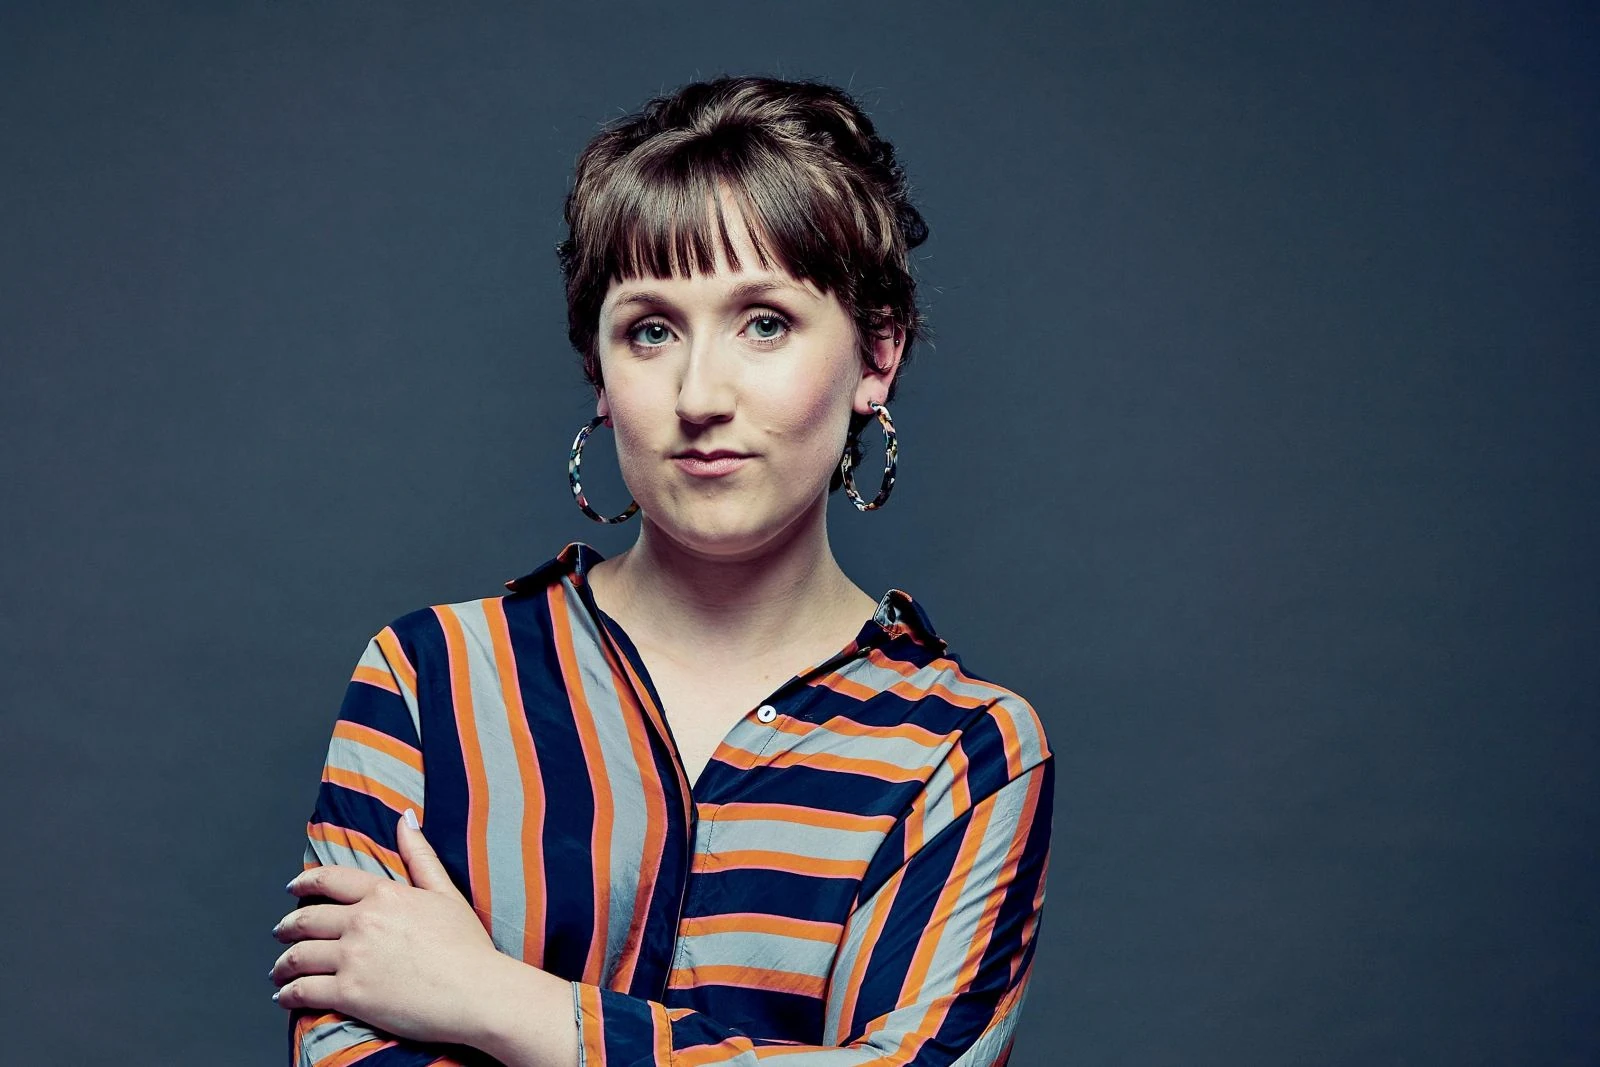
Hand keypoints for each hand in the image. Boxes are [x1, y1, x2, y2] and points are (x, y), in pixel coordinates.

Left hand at [269, 809, 500, 1045]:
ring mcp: (352, 958)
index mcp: (384, 894)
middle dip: (288, 927)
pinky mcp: (349, 994)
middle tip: (281, 933)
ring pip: (299, 956)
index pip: (331, 881)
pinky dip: (288, 994)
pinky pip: (303, 991)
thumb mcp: (446, 893)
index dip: (305, 883)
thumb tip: (406, 819)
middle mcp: (362, 922)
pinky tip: (285, 996)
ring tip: (279, 970)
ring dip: (283, 964)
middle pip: (308, 920)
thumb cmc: (467, 946)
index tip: (294, 887)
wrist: (476, 991)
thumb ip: (420, 856)